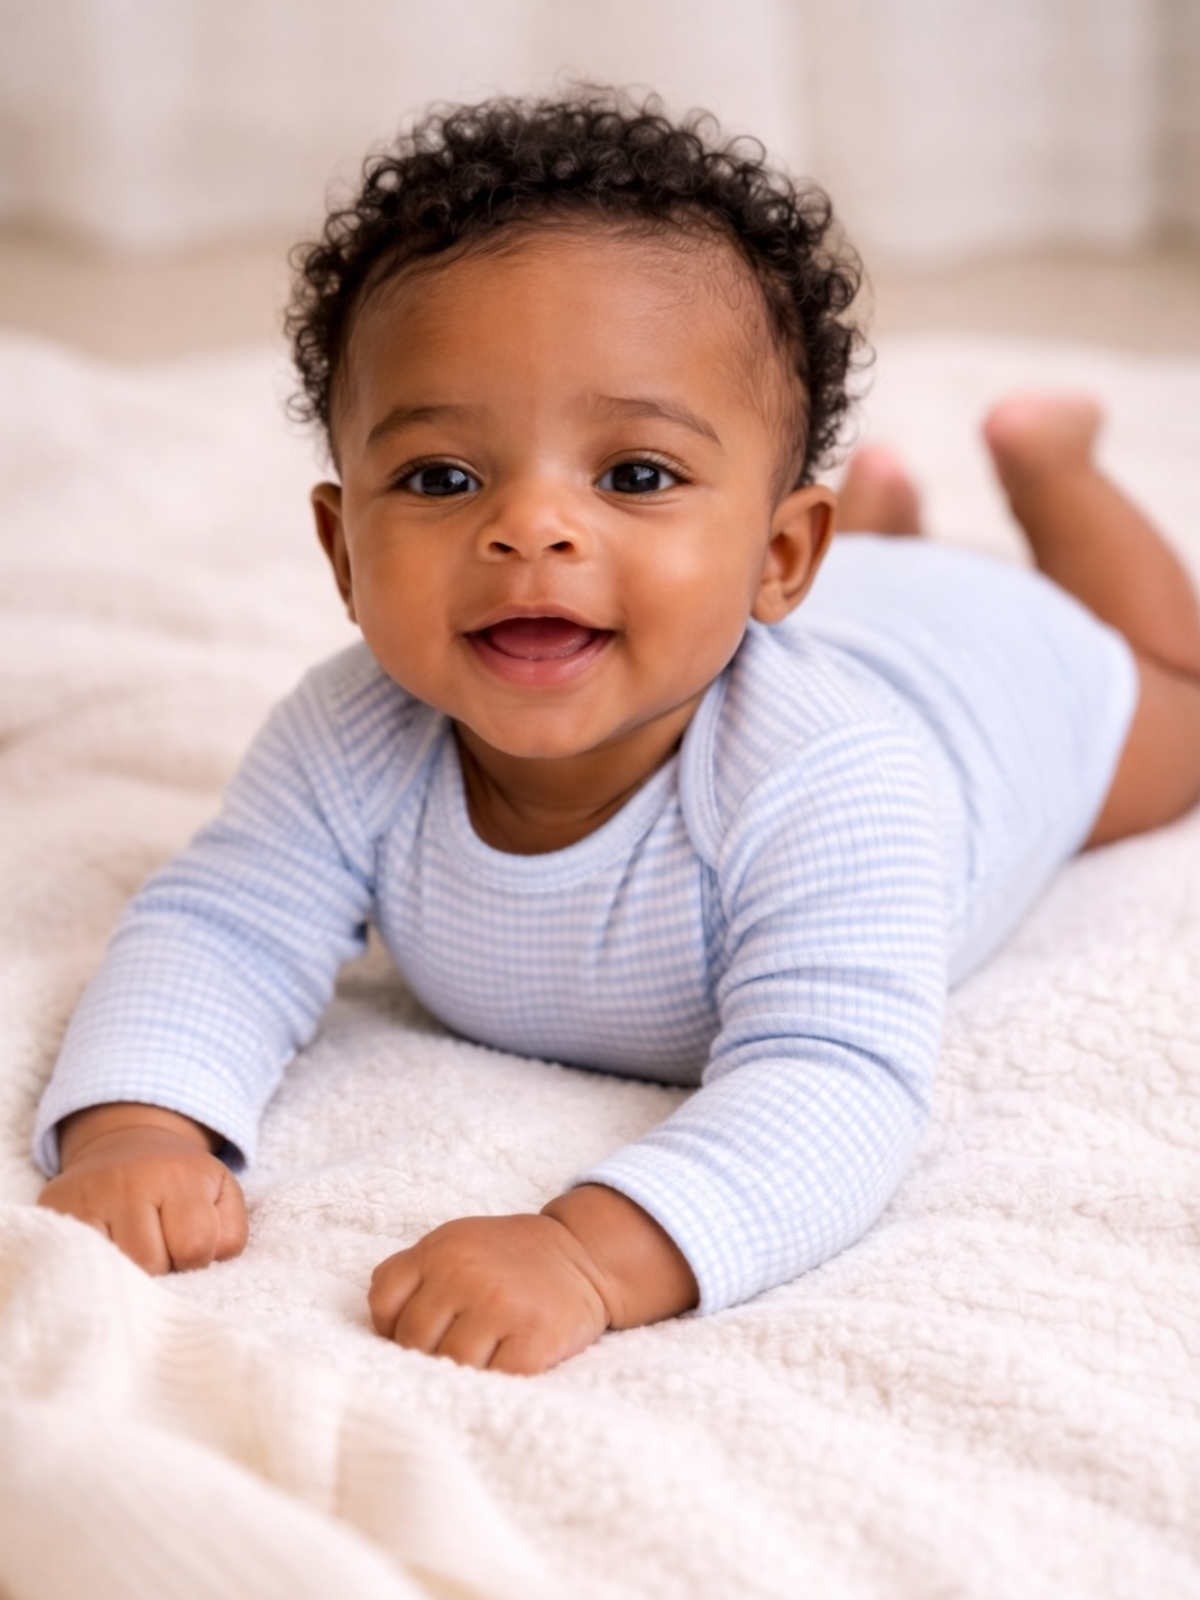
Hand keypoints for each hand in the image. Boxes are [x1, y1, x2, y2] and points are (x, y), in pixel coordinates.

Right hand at [37, 1103, 247, 1274]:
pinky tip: (106, 1253)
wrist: (127, 1143)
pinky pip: (79, 1264)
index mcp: (179, 1175)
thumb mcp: (222, 1194)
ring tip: (133, 1252)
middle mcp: (128, 1182)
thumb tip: (205, 1270)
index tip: (189, 1248)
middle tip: (159, 1249)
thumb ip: (229, 1236)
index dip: (197, 1259)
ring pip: (114, 1271)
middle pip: (151, 1265)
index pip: (195, 1247)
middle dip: (162, 1269)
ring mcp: (87, 1197)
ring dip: (129, 1273)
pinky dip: (96, 1267)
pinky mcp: (55, 1210)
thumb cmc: (182, 1181)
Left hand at [369, 1185, 698, 1373]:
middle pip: (413, 1341)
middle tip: (448, 1355)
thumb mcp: (455, 1243)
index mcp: (440, 1249)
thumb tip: (382, 1334)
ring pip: (449, 1366)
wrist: (583, 1253)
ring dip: (457, 1374)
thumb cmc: (508, 1257)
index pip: (384, 1302)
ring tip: (475, 1364)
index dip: (390, 1328)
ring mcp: (500, 1306)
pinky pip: (495, 1380)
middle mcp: (465, 1274)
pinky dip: (493, 1383)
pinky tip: (501, 1370)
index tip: (416, 1336)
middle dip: (425, 1356)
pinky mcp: (533, 1338)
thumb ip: (415, 1274)